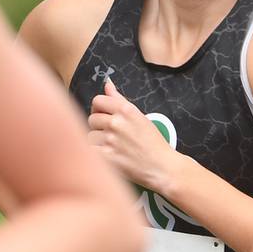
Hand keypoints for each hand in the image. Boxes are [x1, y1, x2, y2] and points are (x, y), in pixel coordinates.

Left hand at [89, 79, 180, 193]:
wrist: (163, 167)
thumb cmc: (154, 143)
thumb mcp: (140, 117)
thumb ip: (119, 100)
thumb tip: (107, 83)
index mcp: (126, 110)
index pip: (98, 100)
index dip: (99, 109)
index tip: (105, 116)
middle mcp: (117, 122)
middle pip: (92, 118)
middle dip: (99, 127)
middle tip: (112, 136)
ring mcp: (111, 140)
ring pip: (89, 136)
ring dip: (97, 142)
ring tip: (112, 148)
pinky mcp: (107, 157)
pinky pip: (89, 150)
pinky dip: (95, 154)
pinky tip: (106, 156)